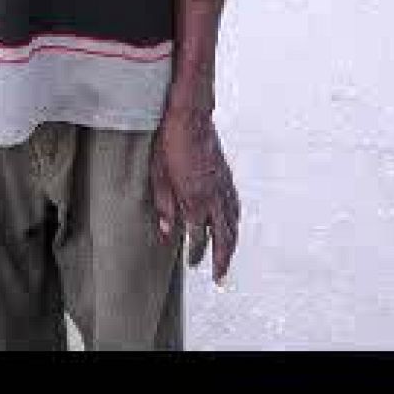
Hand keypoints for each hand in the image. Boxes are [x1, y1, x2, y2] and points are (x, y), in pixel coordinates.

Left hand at [150, 107, 239, 282]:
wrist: (190, 115)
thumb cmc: (168, 143)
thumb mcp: (158, 175)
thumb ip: (164, 206)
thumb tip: (166, 233)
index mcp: (195, 198)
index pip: (198, 236)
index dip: (195, 253)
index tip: (191, 264)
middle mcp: (214, 196)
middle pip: (224, 237)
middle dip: (222, 260)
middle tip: (218, 278)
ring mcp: (224, 186)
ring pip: (234, 224)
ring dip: (231, 245)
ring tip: (226, 259)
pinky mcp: (226, 177)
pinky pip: (235, 207)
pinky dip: (235, 223)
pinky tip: (231, 228)